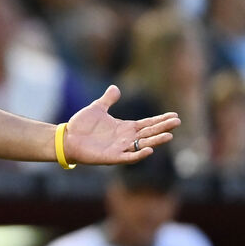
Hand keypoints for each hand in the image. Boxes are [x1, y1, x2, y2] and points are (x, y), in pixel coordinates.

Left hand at [64, 85, 180, 164]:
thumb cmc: (81, 125)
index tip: (175, 115)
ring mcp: (120, 148)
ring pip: (143, 144)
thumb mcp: (96, 108)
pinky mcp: (112, 157)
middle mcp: (126, 138)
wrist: (66, 138)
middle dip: (163, 128)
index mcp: (124, 127)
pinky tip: (149, 149)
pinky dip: (139, 154)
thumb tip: (115, 88)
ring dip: (155, 141)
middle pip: (149, 132)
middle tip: (177, 122)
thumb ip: (107, 100)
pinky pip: (129, 157)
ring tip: (169, 135)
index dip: (160, 120)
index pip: (147, 123)